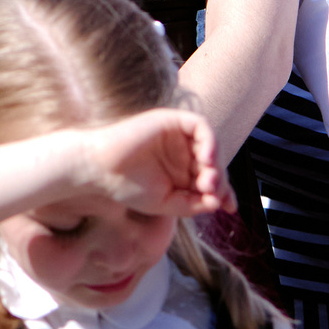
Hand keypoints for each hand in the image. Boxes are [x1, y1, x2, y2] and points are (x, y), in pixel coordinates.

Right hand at [72, 109, 233, 219]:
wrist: (99, 170)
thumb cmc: (126, 186)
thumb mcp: (167, 203)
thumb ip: (193, 204)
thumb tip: (218, 203)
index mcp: (180, 170)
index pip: (212, 178)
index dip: (225, 192)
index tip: (230, 208)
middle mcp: (181, 150)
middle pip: (214, 162)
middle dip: (219, 180)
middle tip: (210, 193)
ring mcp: (176, 134)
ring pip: (210, 144)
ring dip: (216, 162)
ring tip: (208, 179)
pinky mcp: (169, 120)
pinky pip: (199, 125)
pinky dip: (209, 141)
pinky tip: (205, 159)